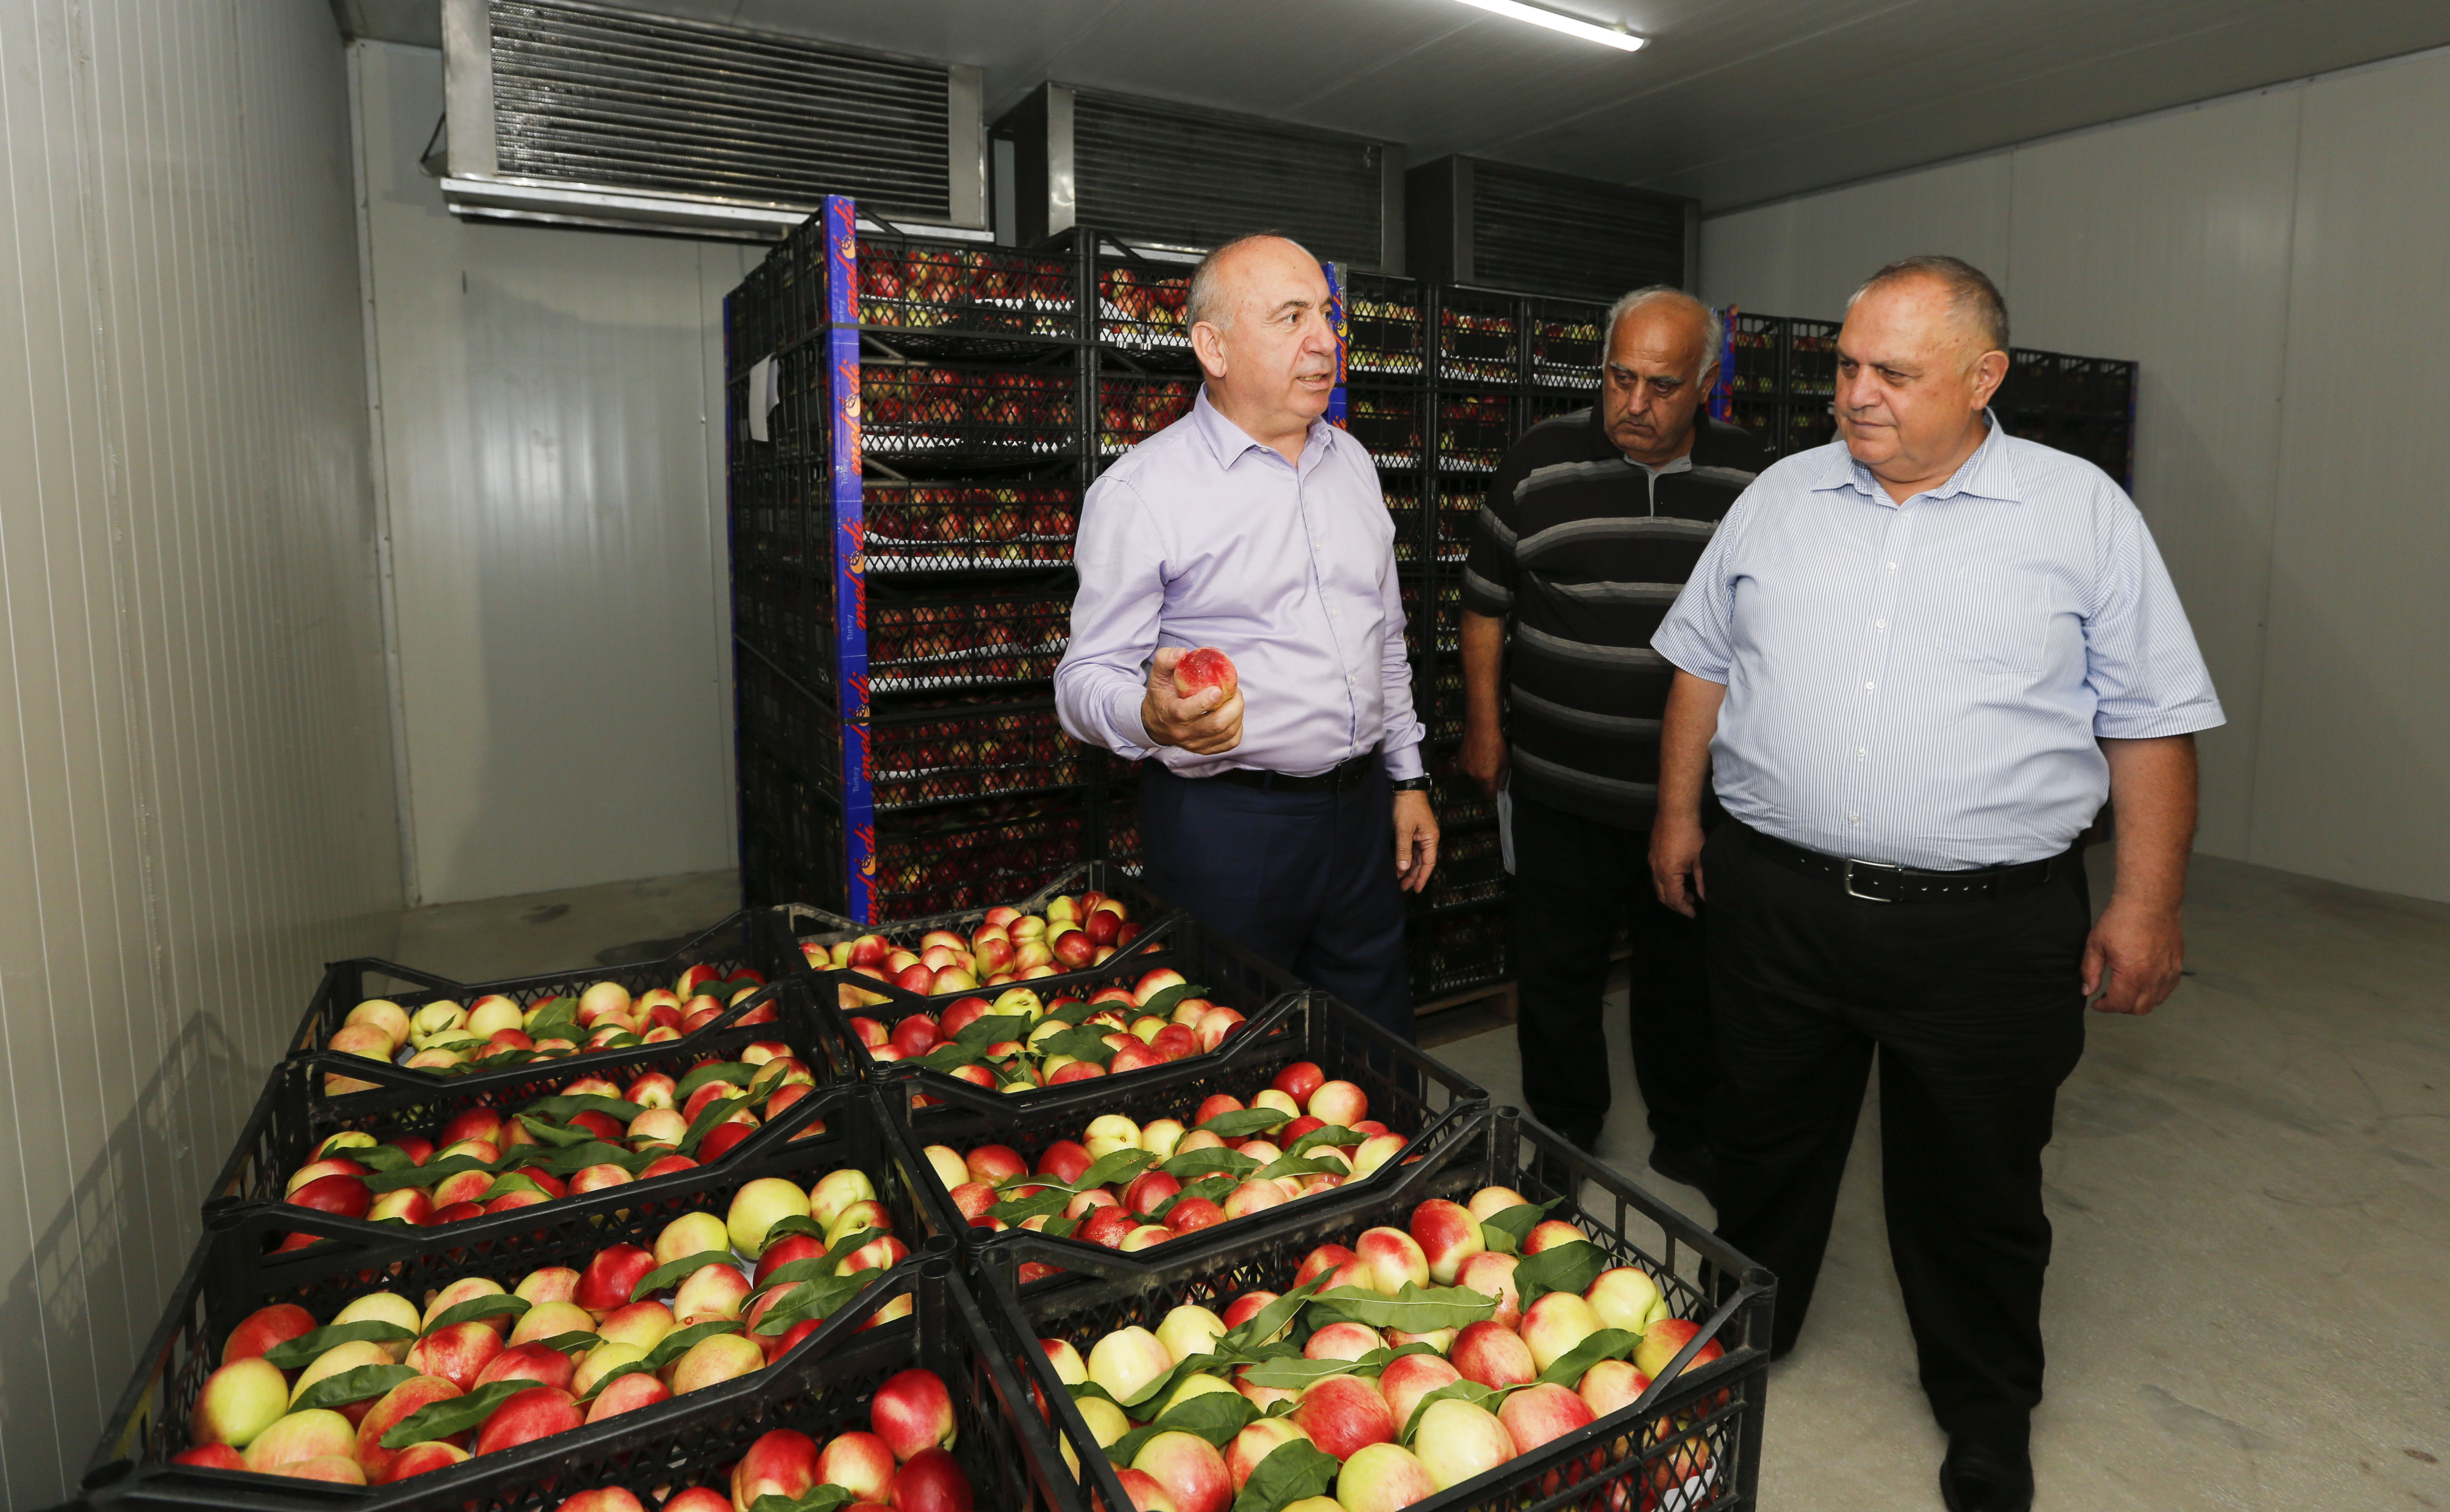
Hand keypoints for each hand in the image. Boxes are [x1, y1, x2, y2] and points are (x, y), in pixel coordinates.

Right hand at [1140, 647, 1243, 754]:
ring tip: (1236, 699)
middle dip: (1233, 706)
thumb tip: (1182, 652)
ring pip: (1227, 733)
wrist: (1155, 725)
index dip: (1204, 702)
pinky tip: (1234, 715)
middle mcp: (1183, 733)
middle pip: (1216, 725)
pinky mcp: (1205, 749)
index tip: (1218, 689)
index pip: (1186, 712)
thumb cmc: (1161, 696)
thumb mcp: (1157, 677)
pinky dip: (1238, 728)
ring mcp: (1195, 744)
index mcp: (1171, 714)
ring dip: (1238, 714)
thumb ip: (1165, 660)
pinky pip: (1230, 742)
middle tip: (1235, 691)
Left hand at [1393, 790, 1438, 892]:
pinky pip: (1410, 849)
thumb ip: (1404, 849)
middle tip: (1403, 888)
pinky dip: (1404, 858)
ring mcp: (1420, 835)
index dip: (1422, 877)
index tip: (1415, 889)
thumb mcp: (1404, 829)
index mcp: (1431, 838)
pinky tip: (1398, 865)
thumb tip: (1403, 868)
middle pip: (1422, 862)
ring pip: (1415, 857)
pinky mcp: (1412, 831)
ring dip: (1408, 868)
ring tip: (1399, 880)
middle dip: (1413, 875)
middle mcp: (1427, 838)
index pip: (1428, 863)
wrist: (1404, 787)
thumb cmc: (1407, 806)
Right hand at [1458, 718, 1508, 797]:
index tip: (1497, 791)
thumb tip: (1500, 787)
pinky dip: (1472, 766)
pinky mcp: (1460, 762)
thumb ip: (1503, 778)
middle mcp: (1474, 777)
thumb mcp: (1505, 762)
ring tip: (1484, 761)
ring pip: (1474, 777)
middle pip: (1481, 787)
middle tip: (1493, 772)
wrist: (1481, 730)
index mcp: (1487, 778)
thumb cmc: (1496, 745)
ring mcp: (1465, 769)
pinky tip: (1476, 756)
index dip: (1494, 795)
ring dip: (1479, 774)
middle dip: (1487, 783)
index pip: (1490, 795)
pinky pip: (1468, 769)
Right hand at [1649, 814, 1705, 917]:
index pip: (1674, 899)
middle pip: (1662, 896)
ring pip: (1658, 886)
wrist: (1675, 812)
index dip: (1684, 909)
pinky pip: (1656, 875)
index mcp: (1668, 874)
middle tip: (1690, 905)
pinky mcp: (1652, 854)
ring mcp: (1652, 862)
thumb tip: (1704, 897)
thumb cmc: (1690, 835)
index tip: (1693, 914)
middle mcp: (1656, 870)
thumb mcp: (1699, 860)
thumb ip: (1701, 881)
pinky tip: (1678, 878)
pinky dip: (1666, 883)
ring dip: (1671, 893)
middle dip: (1676, 904)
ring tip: (1687, 893)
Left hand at [2082, 899, 2183, 1013]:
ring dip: (2139, 1002)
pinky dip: (2155, 992)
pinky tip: (2143, 983)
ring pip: (2155, 1002)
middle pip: (2139, 1009)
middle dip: (2122, 1008)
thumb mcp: (2096, 945)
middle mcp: (2154, 978)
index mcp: (2132, 975)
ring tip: (2126, 991)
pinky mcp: (2177, 964)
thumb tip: (2088, 991)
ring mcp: (2168, 972)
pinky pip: (2167, 989)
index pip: (2119, 1004)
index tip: (2097, 1003)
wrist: (2150, 902)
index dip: (2105, 1007)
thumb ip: (2090, 971)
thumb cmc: (2121, 920)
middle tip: (2110, 998)